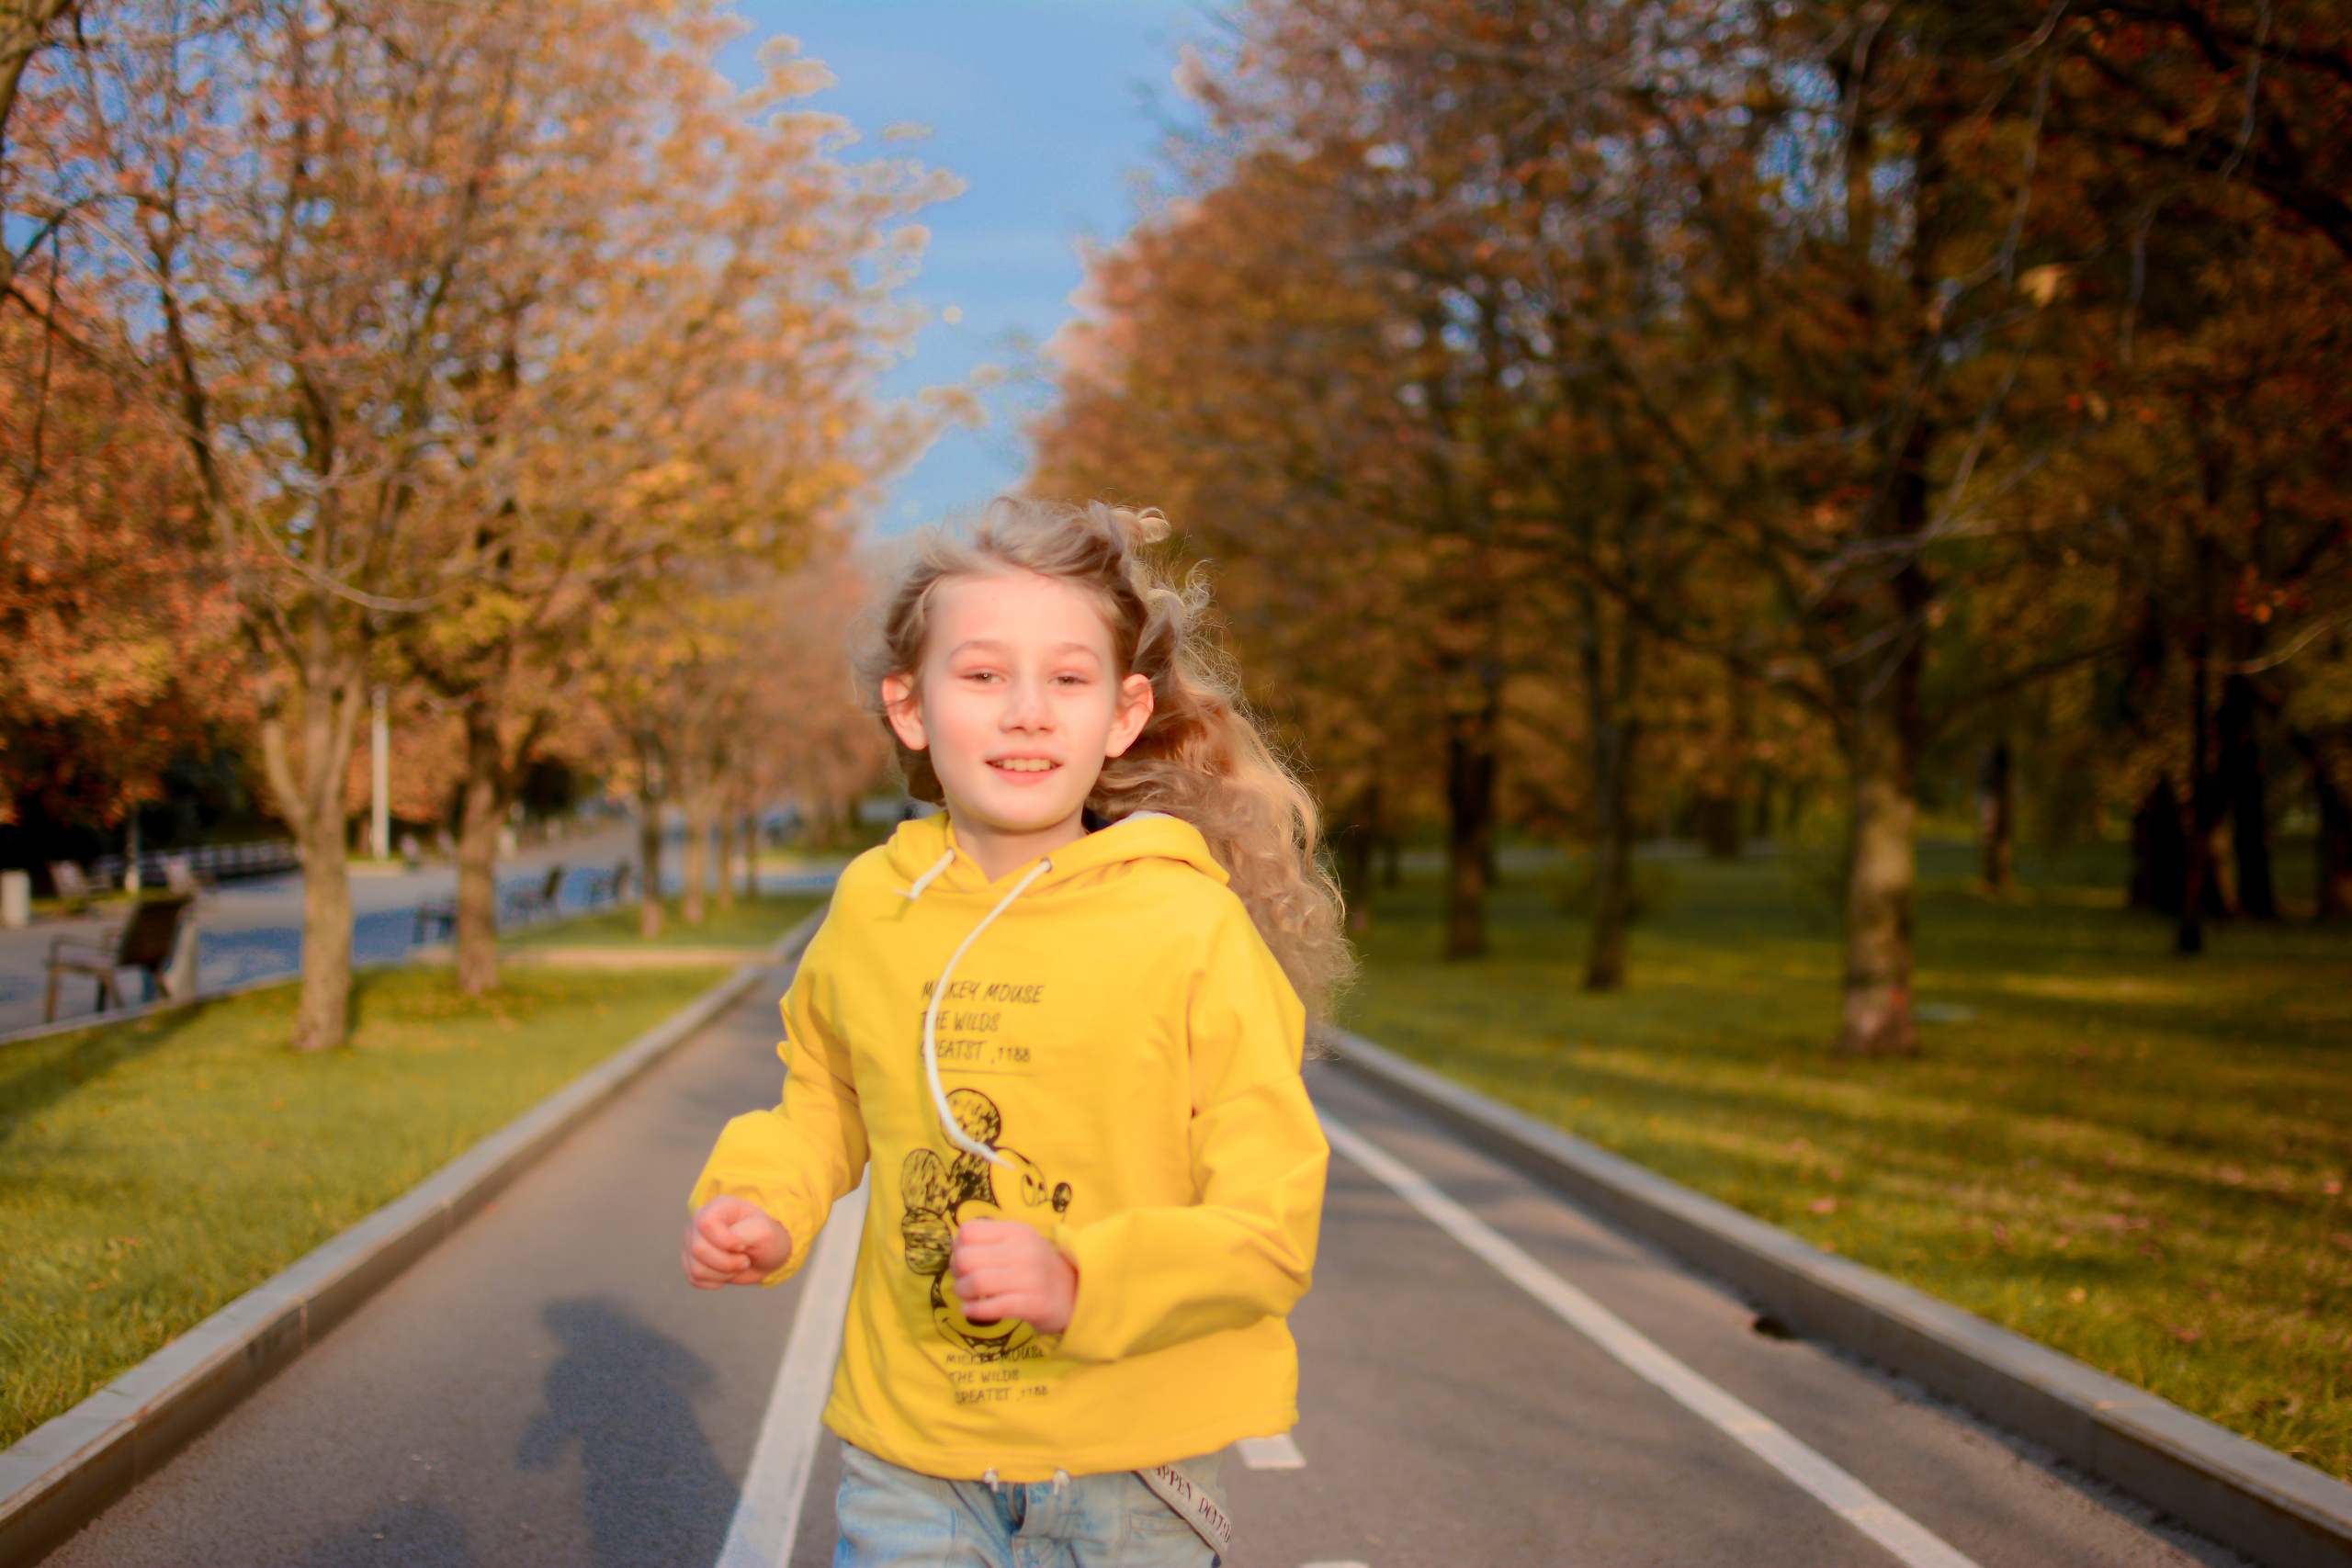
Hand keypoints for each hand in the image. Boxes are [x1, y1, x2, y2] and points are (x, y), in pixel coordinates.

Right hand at [683, 1196, 791, 1288]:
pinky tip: (727, 1273)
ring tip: (737, 1265)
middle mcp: (699, 1222)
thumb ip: (743, 1234)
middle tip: (745, 1260)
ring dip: (723, 1274)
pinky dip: (715, 1281)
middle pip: (699, 1249)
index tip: (743, 1246)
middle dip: (727, 1263)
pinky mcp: (690, 1261)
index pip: (706, 1223)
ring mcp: (691, 1241)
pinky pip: (694, 1279)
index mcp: (718, 1207)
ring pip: (696, 1268)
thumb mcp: (764, 1232)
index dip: (724, 1241)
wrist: (765, 1255)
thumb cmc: (767, 1238)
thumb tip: (723, 1246)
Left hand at [951, 1218, 1077, 1333]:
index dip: (957, 1247)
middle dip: (956, 1273)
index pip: (968, 1232)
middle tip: (962, 1281)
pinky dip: (974, 1311)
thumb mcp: (1019, 1241)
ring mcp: (1029, 1277)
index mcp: (1015, 1230)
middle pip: (966, 1258)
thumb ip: (991, 1238)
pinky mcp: (1032, 1303)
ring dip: (962, 1293)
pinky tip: (970, 1311)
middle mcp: (1022, 1250)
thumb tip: (955, 1247)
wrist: (1075, 1293)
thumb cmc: (1037, 1267)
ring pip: (976, 1283)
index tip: (962, 1259)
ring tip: (966, 1297)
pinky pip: (992, 1307)